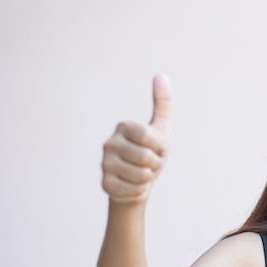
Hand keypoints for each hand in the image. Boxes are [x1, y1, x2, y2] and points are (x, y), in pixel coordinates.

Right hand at [101, 74, 171, 203]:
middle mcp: (109, 143)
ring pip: (141, 175)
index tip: (156, 148)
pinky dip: (141, 191)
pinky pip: (134, 190)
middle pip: (147, 157)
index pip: (149, 137)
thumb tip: (161, 75)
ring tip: (142, 174)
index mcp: (123, 127)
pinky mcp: (105, 184)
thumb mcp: (160, 129)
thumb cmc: (151, 153)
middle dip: (156, 164)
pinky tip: (134, 186)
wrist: (138, 183)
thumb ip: (162, 103)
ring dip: (148, 178)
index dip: (160, 147)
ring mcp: (104, 164)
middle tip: (149, 164)